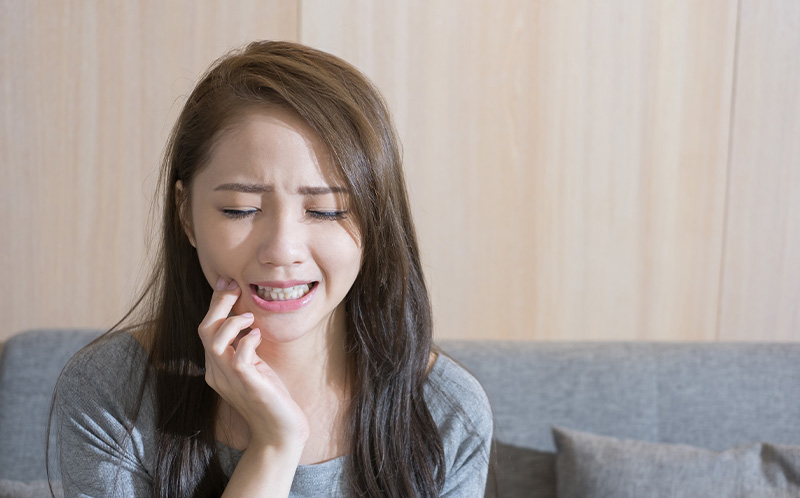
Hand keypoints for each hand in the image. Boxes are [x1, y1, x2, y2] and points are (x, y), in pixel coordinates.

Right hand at [198, 278, 309, 451]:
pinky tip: (259, 336)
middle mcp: (216, 372)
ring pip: (214, 341)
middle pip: (204, 329)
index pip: (207, 329)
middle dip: (218, 303)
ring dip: (232, 322)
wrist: (280, 433)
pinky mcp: (247, 384)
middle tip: (235, 287)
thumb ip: (246, 347)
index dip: (215, 304)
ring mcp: (229, 379)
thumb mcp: (255, 367)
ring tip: (250, 317)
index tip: (229, 283)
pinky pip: (239, 357)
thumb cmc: (271, 399)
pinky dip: (248, 340)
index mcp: (217, 367)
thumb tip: (248, 317)